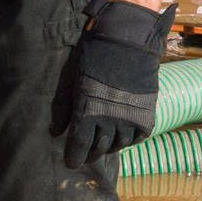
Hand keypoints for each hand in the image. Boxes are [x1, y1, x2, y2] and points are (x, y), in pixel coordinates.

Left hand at [61, 0, 173, 166]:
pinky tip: (120, 133)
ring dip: (108, 145)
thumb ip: (62, 107)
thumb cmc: (93, 54)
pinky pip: (136, 138)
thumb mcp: (71, 78)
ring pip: (117, 145)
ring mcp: (130, 118)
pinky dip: (127, 139)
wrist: (128, 38)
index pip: (79, 146)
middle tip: (85, 151)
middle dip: (89, 153)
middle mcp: (109, 120)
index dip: (74, 157)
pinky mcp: (146, 114)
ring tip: (103, 140)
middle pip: (98, 149)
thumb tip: (55, 132)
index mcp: (87, 111)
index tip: (71, 162)